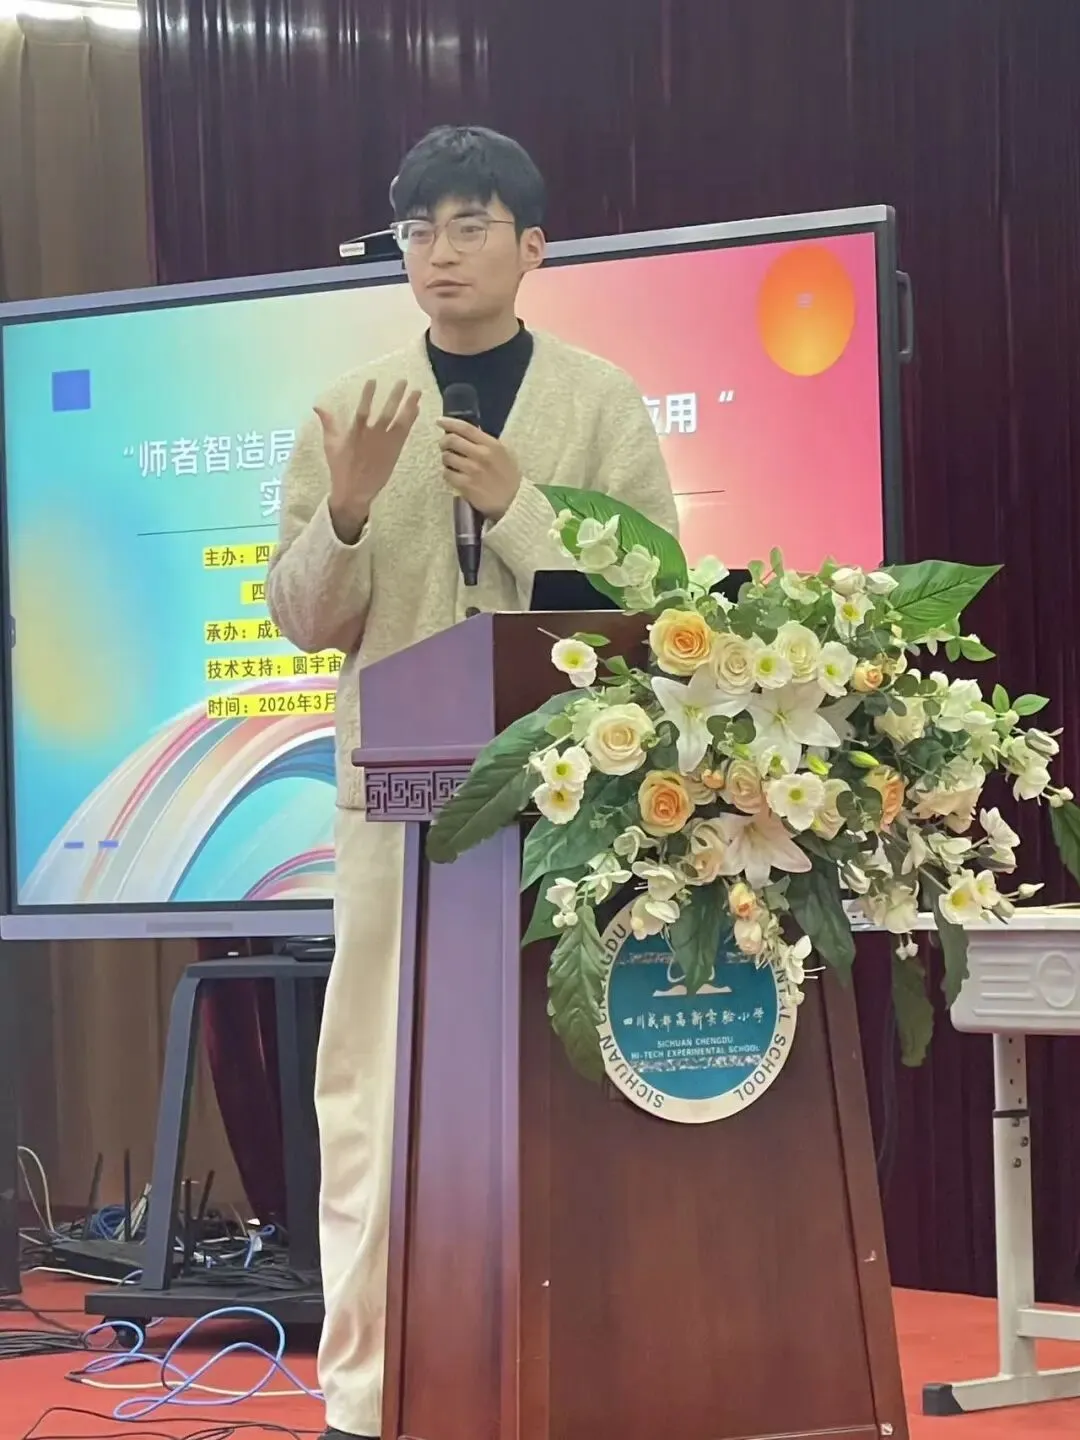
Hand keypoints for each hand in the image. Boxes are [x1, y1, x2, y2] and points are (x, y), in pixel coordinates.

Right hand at [317, 379, 421, 543]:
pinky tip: (416, 408)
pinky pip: (404, 433)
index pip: (363, 410)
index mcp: (356, 434)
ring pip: (399, 422)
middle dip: (395, 397)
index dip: (368, 395)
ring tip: (417, 392)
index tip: (373, 380)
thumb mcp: (331, 444)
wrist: (354, 491)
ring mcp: (385, 445)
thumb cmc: (341, 467)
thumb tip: (317, 406)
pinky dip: (410, 420)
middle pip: (386, 413)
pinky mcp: (394, 452)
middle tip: (403, 381)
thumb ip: (328, 423)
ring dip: (408, 406)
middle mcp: (373, 437)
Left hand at [438, 417, 520, 520]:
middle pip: (451, 440)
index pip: (465, 428)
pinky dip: (448, 473)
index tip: (440, 421)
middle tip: (444, 445)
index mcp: (491, 445)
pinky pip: (447, 474)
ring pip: (446, 457)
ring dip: (446, 459)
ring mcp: (472, 471)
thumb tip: (466, 433)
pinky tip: (454, 475)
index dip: (449, 423)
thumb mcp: (504, 453)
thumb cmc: (509, 476)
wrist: (513, 502)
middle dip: (444, 442)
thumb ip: (487, 442)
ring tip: (452, 463)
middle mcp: (481, 455)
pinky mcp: (465, 486)